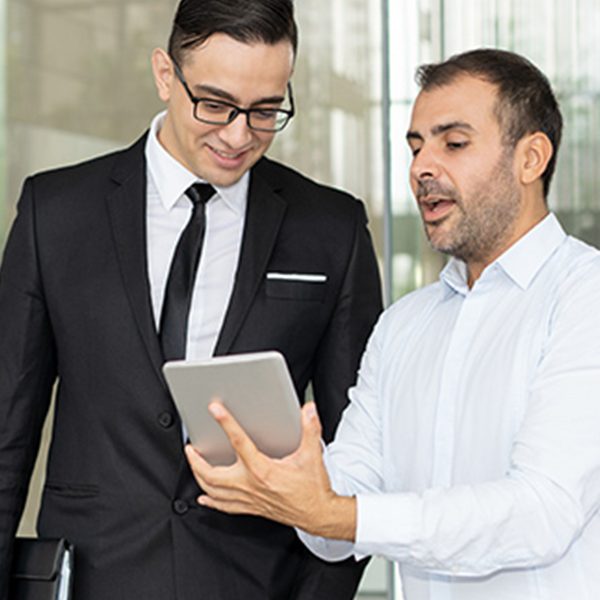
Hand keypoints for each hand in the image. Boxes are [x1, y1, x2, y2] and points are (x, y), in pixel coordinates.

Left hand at [185, 401, 356, 540]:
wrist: (317, 514)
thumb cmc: (312, 488)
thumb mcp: (312, 455)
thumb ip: (310, 429)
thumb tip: (307, 411)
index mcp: (262, 470)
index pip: (239, 441)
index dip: (226, 423)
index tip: (215, 410)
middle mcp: (250, 485)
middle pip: (212, 474)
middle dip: (196, 461)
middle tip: (190, 448)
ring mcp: (248, 499)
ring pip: (213, 491)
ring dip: (199, 477)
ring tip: (194, 465)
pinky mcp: (250, 508)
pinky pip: (224, 507)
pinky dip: (210, 500)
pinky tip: (204, 496)